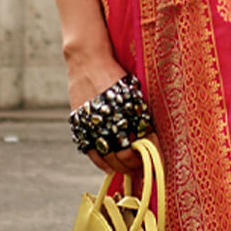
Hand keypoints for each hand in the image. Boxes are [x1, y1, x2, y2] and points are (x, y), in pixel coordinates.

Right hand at [67, 52, 160, 175]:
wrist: (88, 62)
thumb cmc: (116, 78)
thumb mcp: (135, 98)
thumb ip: (143, 121)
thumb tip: (152, 142)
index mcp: (122, 119)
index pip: (133, 153)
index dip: (141, 161)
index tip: (147, 161)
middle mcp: (105, 125)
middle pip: (119, 159)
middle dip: (130, 166)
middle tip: (137, 167)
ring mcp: (90, 127)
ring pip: (104, 158)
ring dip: (116, 167)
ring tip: (124, 168)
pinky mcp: (79, 125)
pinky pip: (89, 151)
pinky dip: (100, 162)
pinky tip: (108, 166)